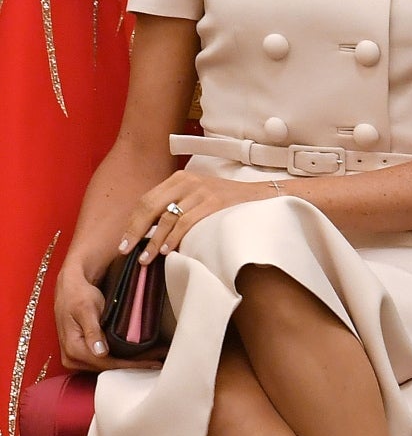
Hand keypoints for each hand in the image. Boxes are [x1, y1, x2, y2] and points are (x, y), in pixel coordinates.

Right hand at [52, 249, 156, 370]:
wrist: (70, 289)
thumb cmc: (78, 296)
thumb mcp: (87, 310)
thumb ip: (93, 331)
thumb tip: (100, 352)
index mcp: (73, 349)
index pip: (107, 363)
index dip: (131, 365)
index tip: (151, 363)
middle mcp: (72, 358)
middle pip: (109, 367)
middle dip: (134, 365)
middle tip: (159, 361)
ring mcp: (77, 358)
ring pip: (108, 365)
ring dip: (130, 363)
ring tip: (154, 359)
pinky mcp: (83, 353)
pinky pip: (105, 360)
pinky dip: (122, 358)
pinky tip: (139, 357)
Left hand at [118, 170, 275, 266]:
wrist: (263, 195)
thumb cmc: (227, 202)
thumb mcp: (198, 195)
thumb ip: (176, 205)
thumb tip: (149, 231)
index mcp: (179, 178)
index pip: (146, 200)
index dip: (132, 222)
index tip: (124, 241)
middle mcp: (187, 181)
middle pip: (150, 207)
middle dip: (135, 231)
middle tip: (126, 251)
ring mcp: (201, 190)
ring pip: (166, 218)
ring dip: (153, 241)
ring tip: (145, 257)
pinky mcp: (214, 201)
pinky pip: (186, 222)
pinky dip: (174, 238)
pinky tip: (167, 250)